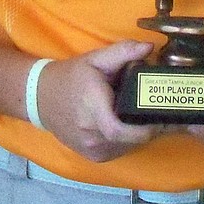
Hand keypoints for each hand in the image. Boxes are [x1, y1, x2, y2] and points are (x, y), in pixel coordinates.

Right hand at [36, 40, 162, 162]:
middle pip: (130, 139)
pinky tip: (130, 123)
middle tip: (163, 111)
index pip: (119, 130)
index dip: (144, 129)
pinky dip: (129, 139)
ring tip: (148, 115)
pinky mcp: (92, 155)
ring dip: (140, 133)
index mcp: (92, 109)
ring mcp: (91, 148)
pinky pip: (118, 150)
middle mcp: (91, 134)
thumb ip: (123, 52)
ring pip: (127, 147)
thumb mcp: (96, 59)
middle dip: (150, 127)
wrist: (41, 98)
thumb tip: (149, 47)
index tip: (161, 117)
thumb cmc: (71, 77)